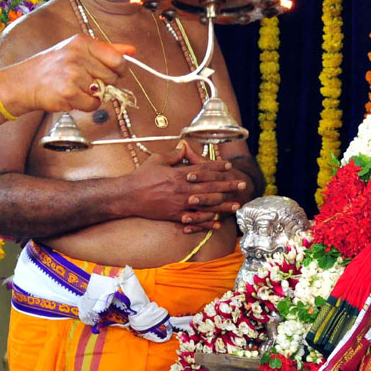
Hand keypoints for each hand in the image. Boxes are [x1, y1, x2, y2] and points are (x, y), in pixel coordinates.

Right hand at [5, 35, 133, 115]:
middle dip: (105, 83)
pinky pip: (93, 104)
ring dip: (93, 95)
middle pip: (112, 77)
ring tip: (77, 88)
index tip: (115, 73)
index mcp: (82, 42)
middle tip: (88, 82)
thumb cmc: (53, 66)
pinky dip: (87, 105)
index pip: (117, 59)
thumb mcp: (78, 50)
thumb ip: (106, 50)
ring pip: (102, 92)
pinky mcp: (68, 92)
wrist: (25, 83)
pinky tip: (74, 97)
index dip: (120, 70)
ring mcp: (72, 74)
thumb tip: (132, 50)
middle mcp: (77, 56)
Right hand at [126, 141, 246, 230]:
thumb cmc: (141, 176)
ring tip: (236, 206)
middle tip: (242, 186)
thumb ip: (172, 154)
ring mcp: (180, 204)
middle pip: (210, 187)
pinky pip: (194, 220)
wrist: (128, 196)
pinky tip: (217, 224)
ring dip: (223, 206)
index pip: (203, 170)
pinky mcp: (174, 216)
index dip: (217, 168)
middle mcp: (183, 189)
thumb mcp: (157, 160)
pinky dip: (206, 222)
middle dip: (228, 186)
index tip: (229, 166)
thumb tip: (183, 147)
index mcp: (179, 174)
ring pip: (206, 205)